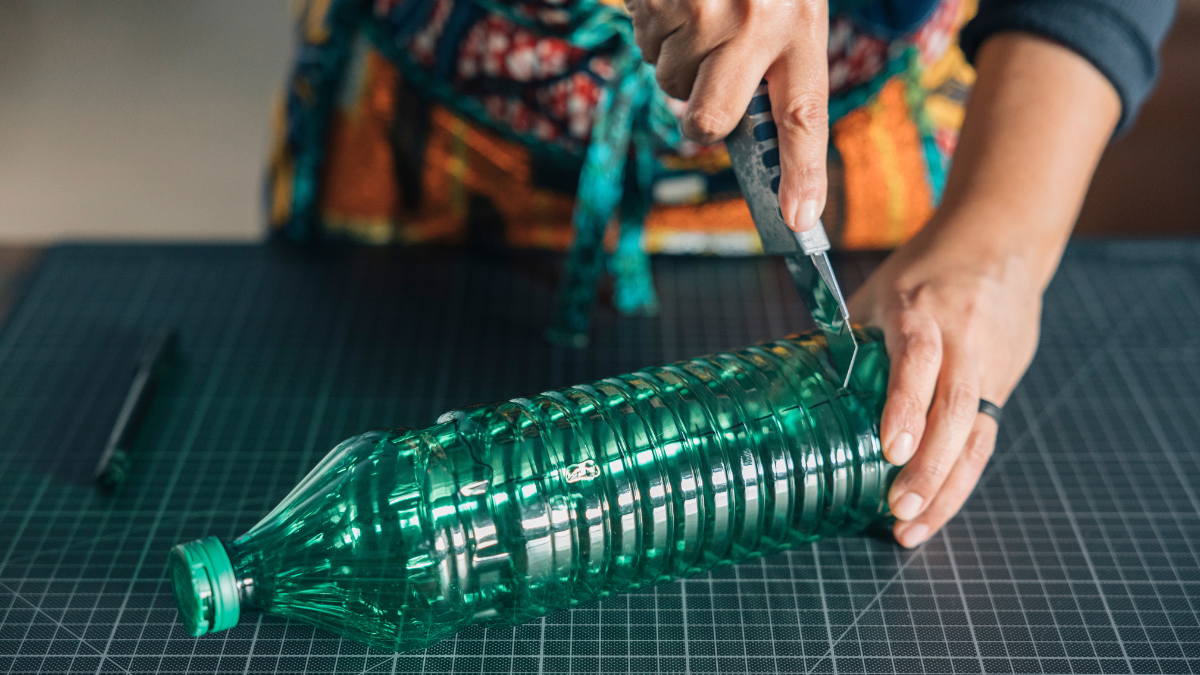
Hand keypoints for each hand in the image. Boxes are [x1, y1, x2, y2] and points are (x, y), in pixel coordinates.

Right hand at [625, 0, 828, 231]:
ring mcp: (699, 12)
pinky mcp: (657, 0)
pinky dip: (652, 26)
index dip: (801, 173)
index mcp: (798, 22)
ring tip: (696, 7)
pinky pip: (644, 43)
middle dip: (699, 115)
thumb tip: (730, 131)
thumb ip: (772, 62)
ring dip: (675, 57)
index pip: (804, 114)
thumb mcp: (788, 0)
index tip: (800, 223)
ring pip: (669, 81)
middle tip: (705, 85)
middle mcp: (751, 22)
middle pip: (710, 119)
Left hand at [848, 220, 1042, 546]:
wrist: (1000, 243)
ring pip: (977, 435)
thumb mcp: (878, 293)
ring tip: (913, 526)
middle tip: (897, 508)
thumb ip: (846, 338)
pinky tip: (936, 508)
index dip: (906, 406)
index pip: (919, 361)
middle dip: (929, 467)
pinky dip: (961, 477)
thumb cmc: (925, 272)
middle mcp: (964, 341)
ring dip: (947, 487)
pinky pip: (985, 437)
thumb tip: (785, 381)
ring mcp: (991, 365)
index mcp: (924, 312)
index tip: (891, 448)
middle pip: (955, 410)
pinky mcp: (1006, 384)